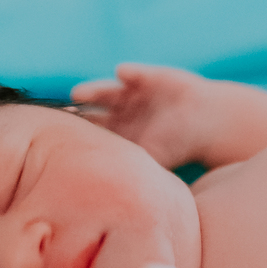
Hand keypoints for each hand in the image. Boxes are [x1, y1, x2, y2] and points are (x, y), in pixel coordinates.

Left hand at [72, 63, 215, 169]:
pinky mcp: (149, 77)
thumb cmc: (177, 146)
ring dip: (93, 91)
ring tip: (77, 93)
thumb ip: (126, 170)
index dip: (77, 131)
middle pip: (93, 109)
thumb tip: (98, 194)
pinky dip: (128, 73)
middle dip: (79, 111)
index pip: (91, 129)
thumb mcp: (150, 160)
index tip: (60, 134)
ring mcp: (133, 92)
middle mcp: (121, 109)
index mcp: (119, 130)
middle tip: (62, 115)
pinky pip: (136, 74)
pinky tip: (122, 74)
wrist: (206, 124)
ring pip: (107, 91)